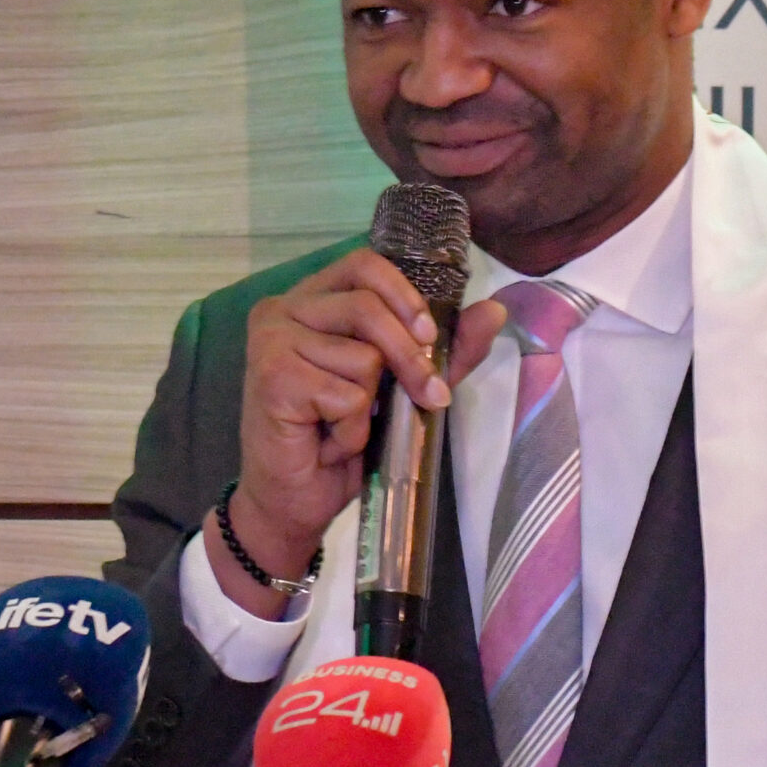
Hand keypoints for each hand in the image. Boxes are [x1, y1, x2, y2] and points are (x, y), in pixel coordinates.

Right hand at [223, 248, 506, 613]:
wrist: (293, 500)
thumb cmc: (341, 439)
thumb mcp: (402, 387)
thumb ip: (444, 349)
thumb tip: (495, 310)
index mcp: (311, 298)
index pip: (364, 265)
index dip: (404, 296)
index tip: (429, 336)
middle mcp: (283, 309)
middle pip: (368, 307)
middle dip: (409, 358)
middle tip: (428, 398)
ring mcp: (271, 340)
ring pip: (363, 357)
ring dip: (370, 406)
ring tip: (344, 426)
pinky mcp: (271, 377)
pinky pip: (346, 395)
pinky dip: (351, 429)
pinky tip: (327, 441)